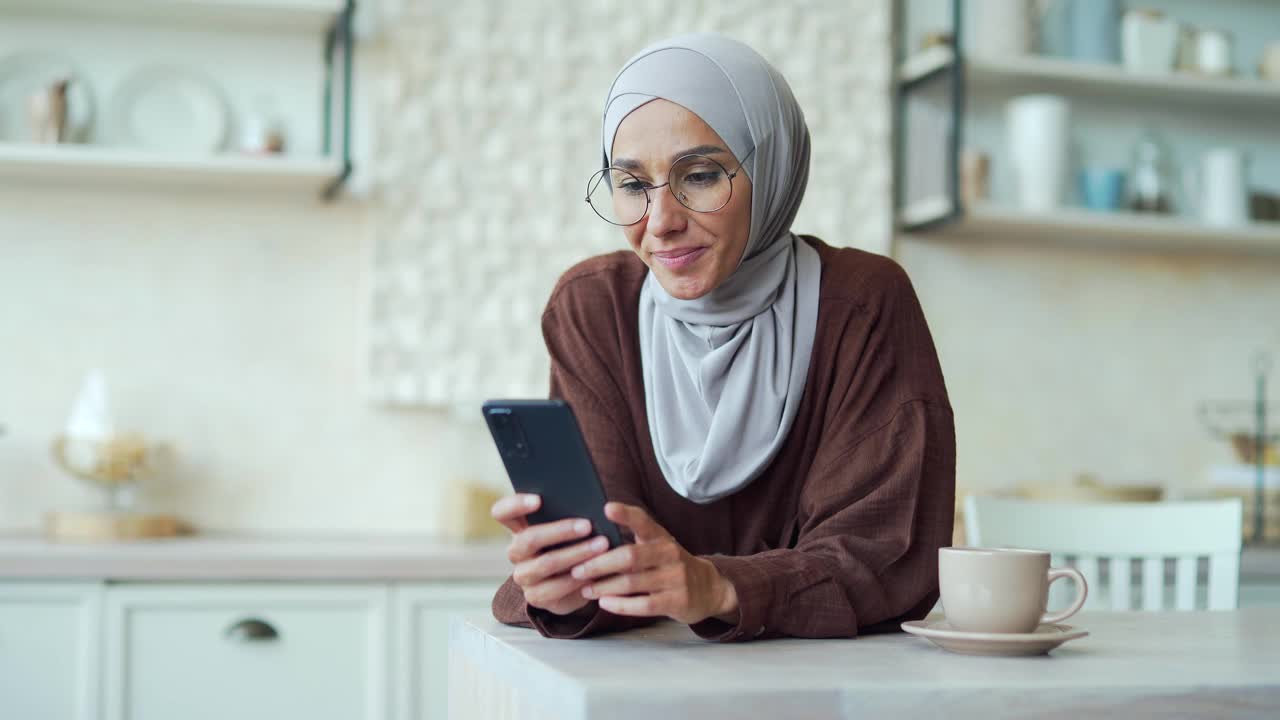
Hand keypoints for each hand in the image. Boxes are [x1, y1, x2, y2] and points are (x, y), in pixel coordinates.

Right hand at [491, 493, 611, 615]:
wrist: (572, 582)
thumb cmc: (571, 543)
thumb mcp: (567, 528)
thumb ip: (568, 514)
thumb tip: (588, 503)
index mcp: (519, 527)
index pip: (503, 512)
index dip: (516, 505)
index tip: (538, 500)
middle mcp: (516, 551)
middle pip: (528, 538)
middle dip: (560, 531)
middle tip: (587, 525)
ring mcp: (522, 575)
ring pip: (545, 564)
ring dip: (576, 554)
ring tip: (601, 546)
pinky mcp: (534, 596)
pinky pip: (555, 588)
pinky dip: (578, 578)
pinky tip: (595, 571)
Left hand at [571, 502, 738, 624]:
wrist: (708, 588)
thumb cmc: (670, 565)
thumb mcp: (658, 546)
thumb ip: (633, 540)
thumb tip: (593, 537)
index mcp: (661, 537)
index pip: (643, 521)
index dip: (626, 514)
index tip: (606, 508)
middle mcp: (670, 554)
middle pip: (630, 557)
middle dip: (600, 564)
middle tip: (577, 569)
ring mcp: (675, 578)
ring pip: (632, 583)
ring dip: (605, 587)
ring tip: (586, 589)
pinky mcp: (677, 601)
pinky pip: (644, 605)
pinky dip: (621, 605)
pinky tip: (605, 603)